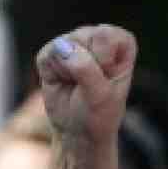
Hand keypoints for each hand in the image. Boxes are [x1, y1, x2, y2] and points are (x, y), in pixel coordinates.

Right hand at [36, 25, 135, 147]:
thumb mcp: (101, 95)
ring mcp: (73, 43)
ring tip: (75, 85)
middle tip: (89, 86)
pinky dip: (52, 73)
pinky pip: (46, 55)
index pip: (106, 35)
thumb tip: (60, 46)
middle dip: (85, 66)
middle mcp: (97, 37)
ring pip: (63, 44)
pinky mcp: (52, 53)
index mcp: (120, 43)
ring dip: (67, 71)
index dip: (103, 61)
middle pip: (84, 36)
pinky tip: (62, 82)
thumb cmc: (98, 114)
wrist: (79, 133)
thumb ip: (85, 68)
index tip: (105, 81)